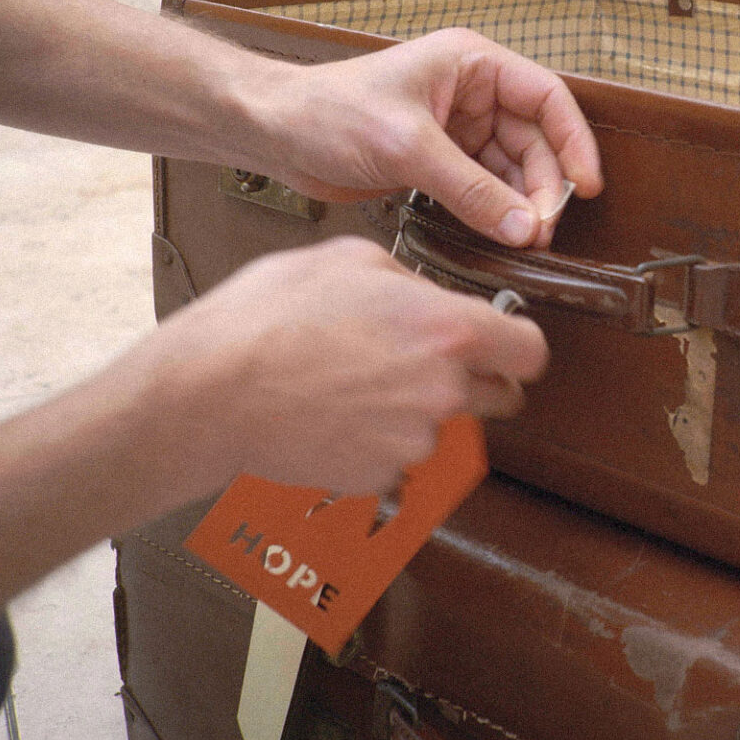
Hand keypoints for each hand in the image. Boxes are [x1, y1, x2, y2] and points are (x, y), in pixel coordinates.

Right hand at [140, 238, 544, 496]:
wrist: (208, 394)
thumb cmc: (266, 320)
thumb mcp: (349, 260)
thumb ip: (410, 281)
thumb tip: (428, 297)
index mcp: (448, 330)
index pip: (532, 352)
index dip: (517, 348)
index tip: (504, 345)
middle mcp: (444, 392)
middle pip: (501, 398)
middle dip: (476, 382)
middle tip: (425, 365)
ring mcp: (414, 442)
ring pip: (446, 430)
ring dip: (420, 414)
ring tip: (358, 387)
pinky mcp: (380, 479)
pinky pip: (400, 463)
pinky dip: (379, 447)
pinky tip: (338, 418)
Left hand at [250, 29, 602, 246]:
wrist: (274, 133)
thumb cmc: (327, 111)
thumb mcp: (408, 146)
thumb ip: (470, 189)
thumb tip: (522, 224)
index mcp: (472, 63)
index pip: (547, 98)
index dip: (573, 141)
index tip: (586, 184)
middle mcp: (472, 93)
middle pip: (535, 140)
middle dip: (543, 185)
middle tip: (542, 227)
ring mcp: (457, 129)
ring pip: (513, 169)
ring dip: (521, 203)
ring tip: (525, 238)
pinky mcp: (440, 161)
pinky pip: (485, 188)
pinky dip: (495, 211)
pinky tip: (500, 234)